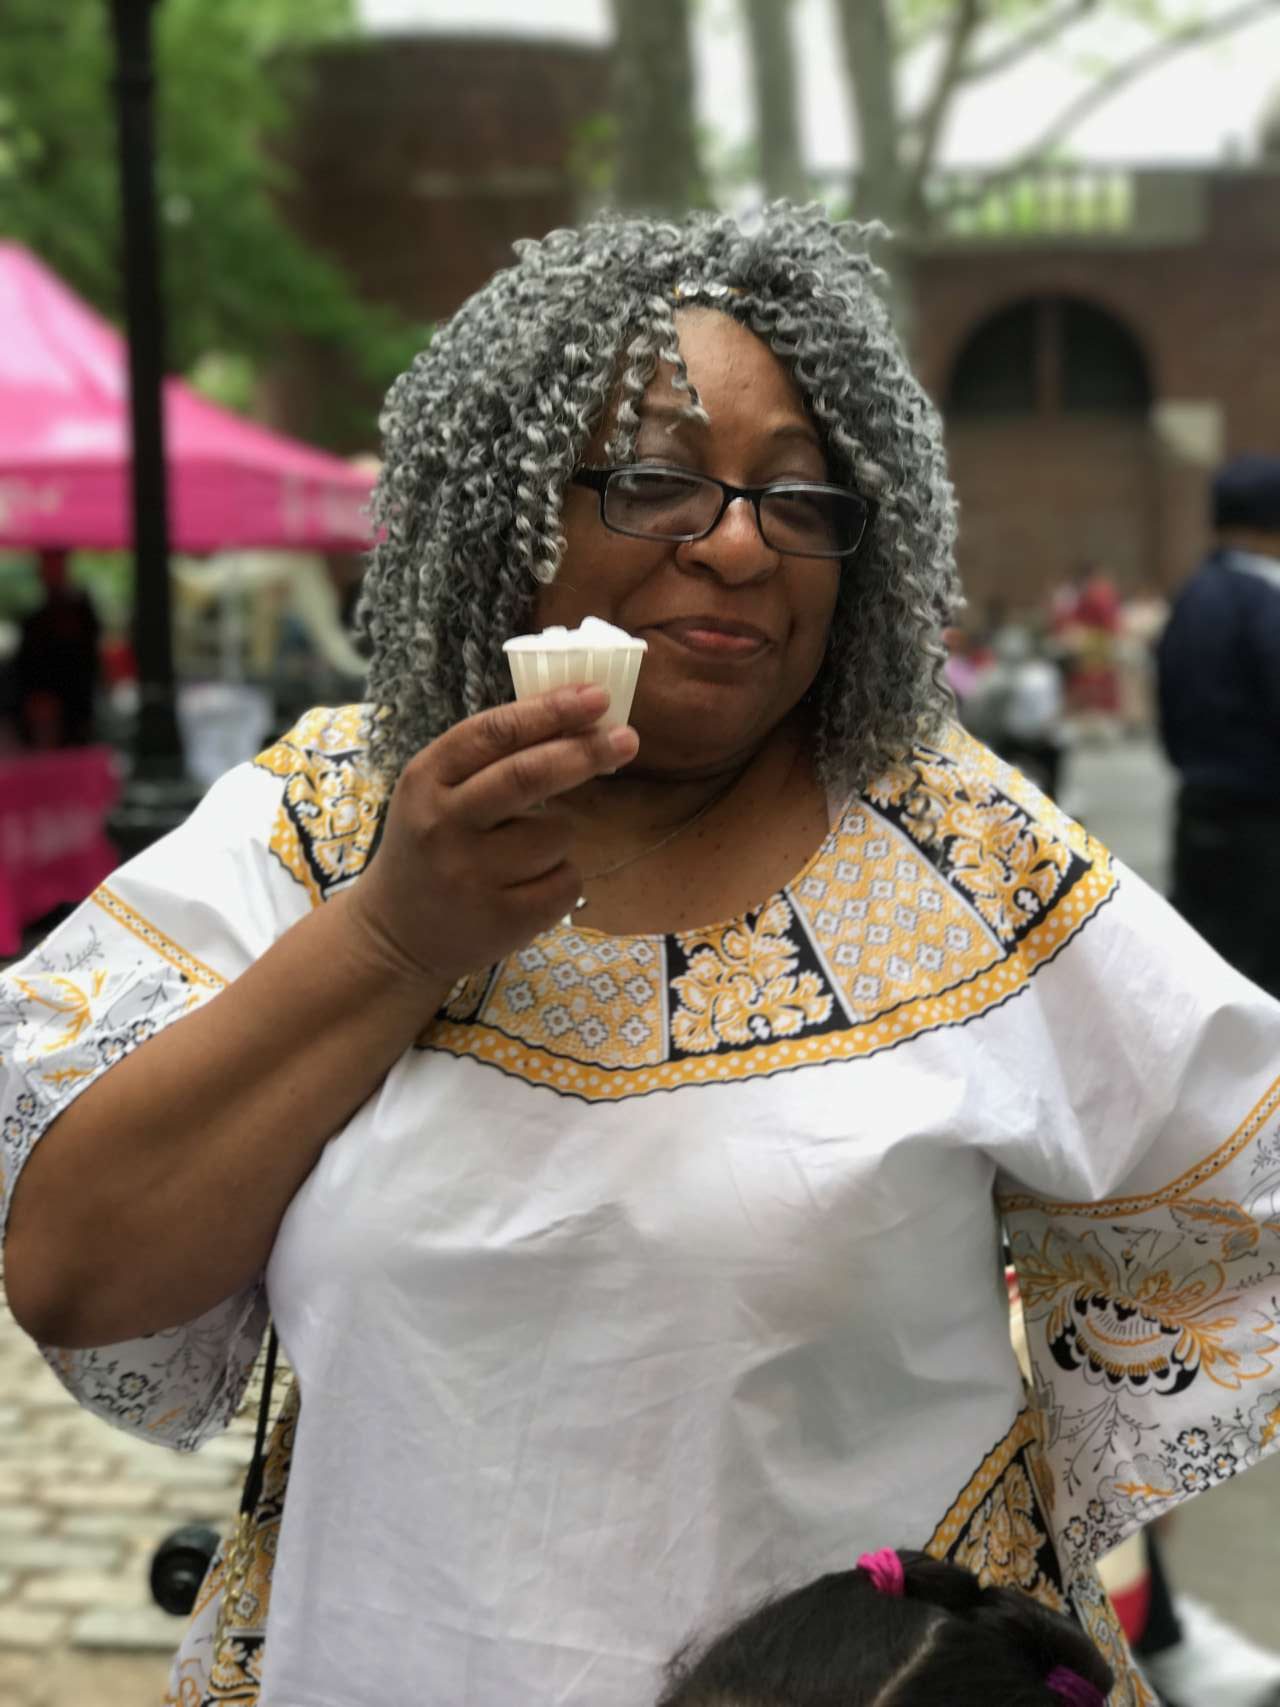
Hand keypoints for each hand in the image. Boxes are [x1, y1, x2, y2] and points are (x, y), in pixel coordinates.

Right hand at [345, 685, 637, 987]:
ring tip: (527, 852)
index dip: (550, 710)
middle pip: (528, 775)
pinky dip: (563, 877)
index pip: (493, 733)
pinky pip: (566, 881)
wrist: (396, 935)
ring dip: (562, 833)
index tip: (597, 696)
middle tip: (627, 739)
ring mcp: (470, 875)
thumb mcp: (437, 792)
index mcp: (426, 779)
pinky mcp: (501, 919)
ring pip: (557, 833)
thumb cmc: (432, 847)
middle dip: (585, 752)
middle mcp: (443, 824)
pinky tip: (529, 886)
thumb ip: (492, 758)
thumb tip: (579, 719)